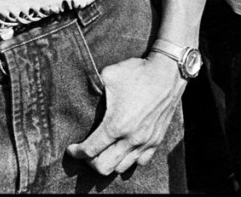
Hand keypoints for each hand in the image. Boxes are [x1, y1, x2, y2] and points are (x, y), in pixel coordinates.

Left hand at [67, 55, 184, 174]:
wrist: (168, 72)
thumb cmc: (138, 72)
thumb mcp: (109, 75)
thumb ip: (93, 87)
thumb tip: (82, 90)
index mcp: (116, 124)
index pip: (90, 150)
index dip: (76, 152)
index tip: (72, 149)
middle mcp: (131, 138)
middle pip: (103, 167)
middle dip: (90, 162)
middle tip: (87, 151)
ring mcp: (145, 141)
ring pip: (121, 168)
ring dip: (109, 162)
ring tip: (104, 152)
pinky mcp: (156, 140)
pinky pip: (140, 162)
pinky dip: (129, 160)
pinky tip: (124, 149)